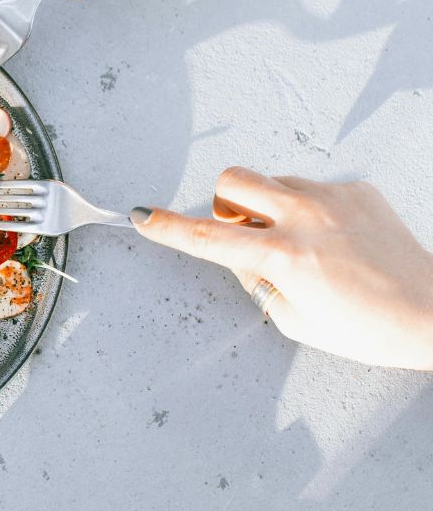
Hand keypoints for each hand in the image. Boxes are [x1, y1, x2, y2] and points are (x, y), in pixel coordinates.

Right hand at [134, 168, 432, 369]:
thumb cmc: (368, 329)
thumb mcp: (296, 319)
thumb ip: (258, 280)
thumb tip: (241, 254)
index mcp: (284, 255)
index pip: (207, 238)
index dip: (167, 227)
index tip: (142, 215)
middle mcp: (305, 217)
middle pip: (232, 180)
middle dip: (224, 203)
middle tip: (242, 231)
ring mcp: (334, 197)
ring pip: (273, 181)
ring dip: (268, 204)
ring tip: (298, 241)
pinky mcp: (359, 190)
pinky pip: (313, 186)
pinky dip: (310, 208)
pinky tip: (334, 238)